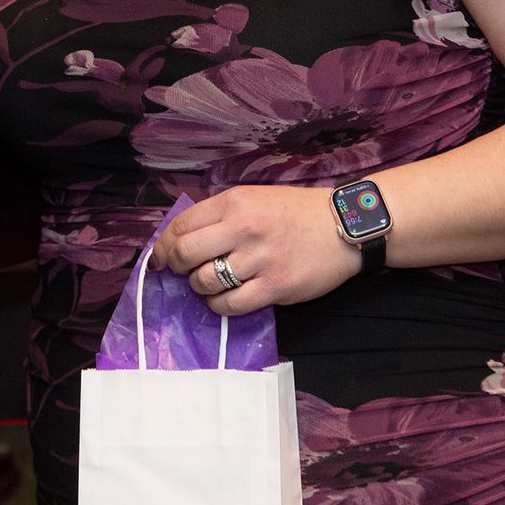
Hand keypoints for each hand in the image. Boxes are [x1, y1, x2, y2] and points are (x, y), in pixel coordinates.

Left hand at [149, 185, 363, 315]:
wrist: (343, 226)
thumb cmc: (295, 212)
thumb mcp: (254, 199)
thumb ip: (220, 215)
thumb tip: (181, 238)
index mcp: (235, 202)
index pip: (181, 225)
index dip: (163, 245)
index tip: (160, 258)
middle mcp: (243, 228)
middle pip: (185, 253)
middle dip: (175, 266)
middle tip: (182, 272)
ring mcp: (259, 259)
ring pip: (205, 281)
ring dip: (200, 287)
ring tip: (212, 283)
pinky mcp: (274, 287)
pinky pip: (230, 305)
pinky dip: (220, 305)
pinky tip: (226, 298)